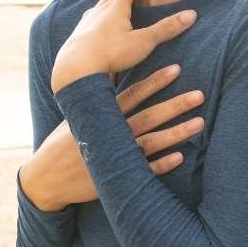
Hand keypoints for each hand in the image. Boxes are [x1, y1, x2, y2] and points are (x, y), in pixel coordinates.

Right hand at [20, 64, 205, 210]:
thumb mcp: (77, 114)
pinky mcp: (117, 177)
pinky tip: (181, 158)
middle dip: (174, 105)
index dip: (154, 82)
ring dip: (176, 133)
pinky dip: (162, 165)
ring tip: (200, 123)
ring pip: (152, 142)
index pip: (133, 94)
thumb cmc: (64, 142)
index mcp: (102, 115)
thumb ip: (99, 95)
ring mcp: (116, 156)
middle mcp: (112, 134)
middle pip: (148, 116)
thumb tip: (113, 68)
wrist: (47, 178)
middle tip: (199, 95)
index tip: (176, 69)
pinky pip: (144, 171)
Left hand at [50, 0, 196, 92]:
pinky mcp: (76, 39)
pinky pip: (86, 26)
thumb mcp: (144, 42)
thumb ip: (166, 29)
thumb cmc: (111, 52)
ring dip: (103, 6)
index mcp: (115, 9)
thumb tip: (192, 14)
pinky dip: (92, 23)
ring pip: (95, 10)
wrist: (76, 68)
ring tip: (106, 5)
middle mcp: (98, 12)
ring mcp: (85, 25)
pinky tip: (91, 30)